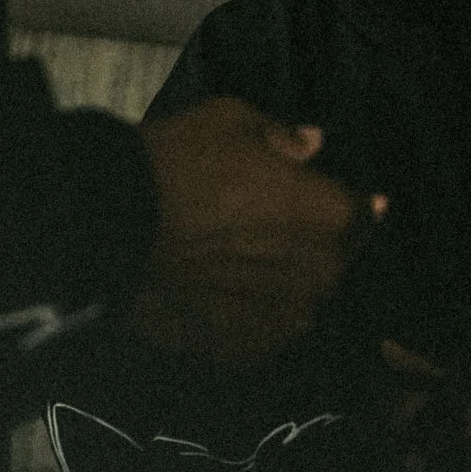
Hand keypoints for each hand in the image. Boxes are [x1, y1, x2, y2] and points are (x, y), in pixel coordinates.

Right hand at [129, 95, 384, 369]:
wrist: (105, 231)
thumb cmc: (176, 164)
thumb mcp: (230, 120)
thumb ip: (282, 136)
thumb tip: (312, 144)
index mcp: (328, 215)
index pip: (365, 213)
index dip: (355, 203)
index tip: (336, 197)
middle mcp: (319, 274)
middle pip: (335, 260)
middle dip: (316, 244)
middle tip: (276, 228)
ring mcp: (282, 320)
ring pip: (302, 300)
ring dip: (287, 283)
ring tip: (247, 266)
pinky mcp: (242, 351)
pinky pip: (264, 332)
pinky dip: (253, 315)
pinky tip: (223, 296)